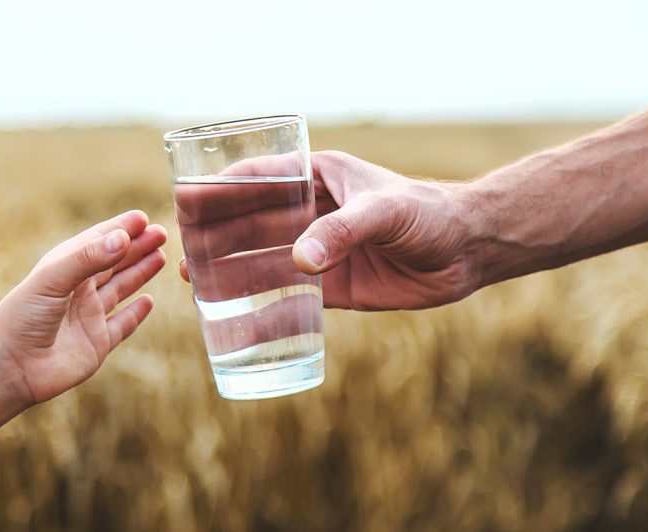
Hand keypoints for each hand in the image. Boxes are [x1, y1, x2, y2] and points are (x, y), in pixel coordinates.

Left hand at [0, 210, 166, 402]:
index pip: (97, 242)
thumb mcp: (52, 279)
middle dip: (137, 247)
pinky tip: (148, 300)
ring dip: (140, 272)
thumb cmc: (21, 317)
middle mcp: (78, 291)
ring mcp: (89, 317)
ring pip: (121, 288)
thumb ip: (88, 258)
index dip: (119, 229)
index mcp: (64, 268)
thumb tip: (123, 239)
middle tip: (161, 233)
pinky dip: (136, 313)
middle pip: (114, 263)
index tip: (142, 217)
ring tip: (160, 256)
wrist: (11, 368)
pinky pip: (122, 324)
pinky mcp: (97, 343)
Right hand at [179, 151, 479, 310]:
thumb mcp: (385, 212)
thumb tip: (299, 261)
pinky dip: (259, 309)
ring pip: (261, 261)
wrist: (468, 252)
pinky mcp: (332, 288)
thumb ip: (343, 232)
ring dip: (227, 270)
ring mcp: (319, 250)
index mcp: (318, 177)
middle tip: (179, 249)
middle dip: (214, 235)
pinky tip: (231, 320)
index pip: (258, 178)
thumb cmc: (429, 214)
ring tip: (190, 281)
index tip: (185, 201)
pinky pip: (286, 299)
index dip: (219, 189)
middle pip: (249, 222)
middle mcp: (311, 213)